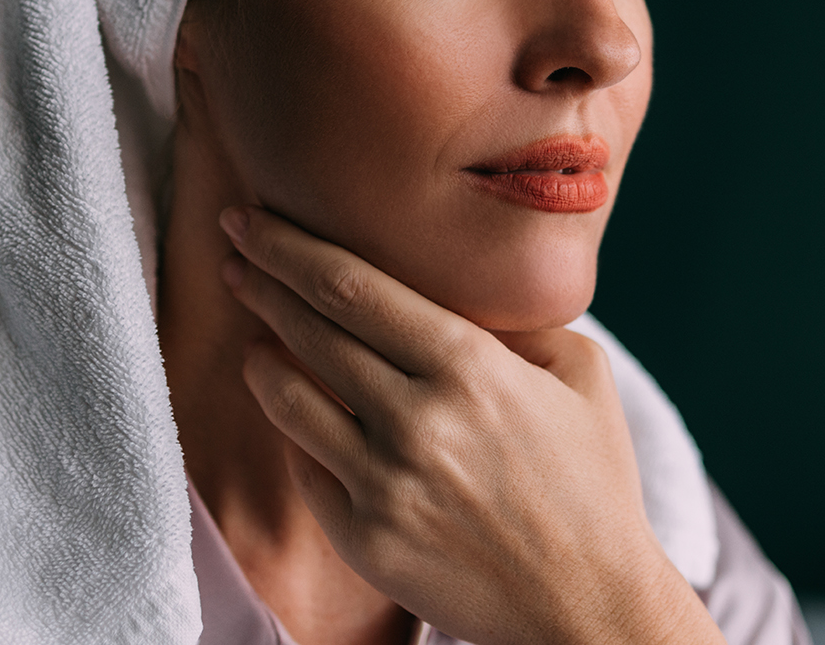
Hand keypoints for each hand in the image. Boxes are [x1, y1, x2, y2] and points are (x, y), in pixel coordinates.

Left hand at [217, 206, 723, 644]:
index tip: (253, 219)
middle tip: (233, 250)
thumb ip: (517, 321)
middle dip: (261, 282)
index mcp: (472, 366)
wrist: (587, 605)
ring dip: (261, 355)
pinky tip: (296, 408)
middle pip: (310, 330)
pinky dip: (296, 430)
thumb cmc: (591, 483)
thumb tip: (459, 283)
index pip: (354, 287)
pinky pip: (307, 467)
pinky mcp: (364, 538)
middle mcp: (419, 420)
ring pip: (290, 398)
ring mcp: (385, 483)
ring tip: (253, 334)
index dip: (290, 247)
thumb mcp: (581, 374)